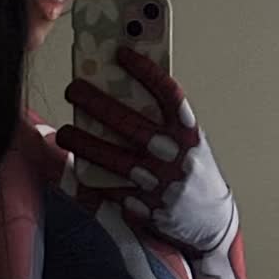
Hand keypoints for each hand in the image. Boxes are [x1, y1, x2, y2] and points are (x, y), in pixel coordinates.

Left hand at [54, 45, 235, 255]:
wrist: (213, 225)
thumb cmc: (196, 176)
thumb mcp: (191, 144)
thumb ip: (166, 125)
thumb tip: (126, 97)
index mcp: (189, 133)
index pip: (168, 94)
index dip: (145, 71)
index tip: (121, 53)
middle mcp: (175, 156)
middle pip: (130, 123)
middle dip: (97, 103)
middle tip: (73, 89)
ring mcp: (160, 183)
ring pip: (113, 159)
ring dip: (84, 144)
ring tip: (65, 133)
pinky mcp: (146, 207)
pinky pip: (112, 190)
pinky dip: (93, 179)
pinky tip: (76, 168)